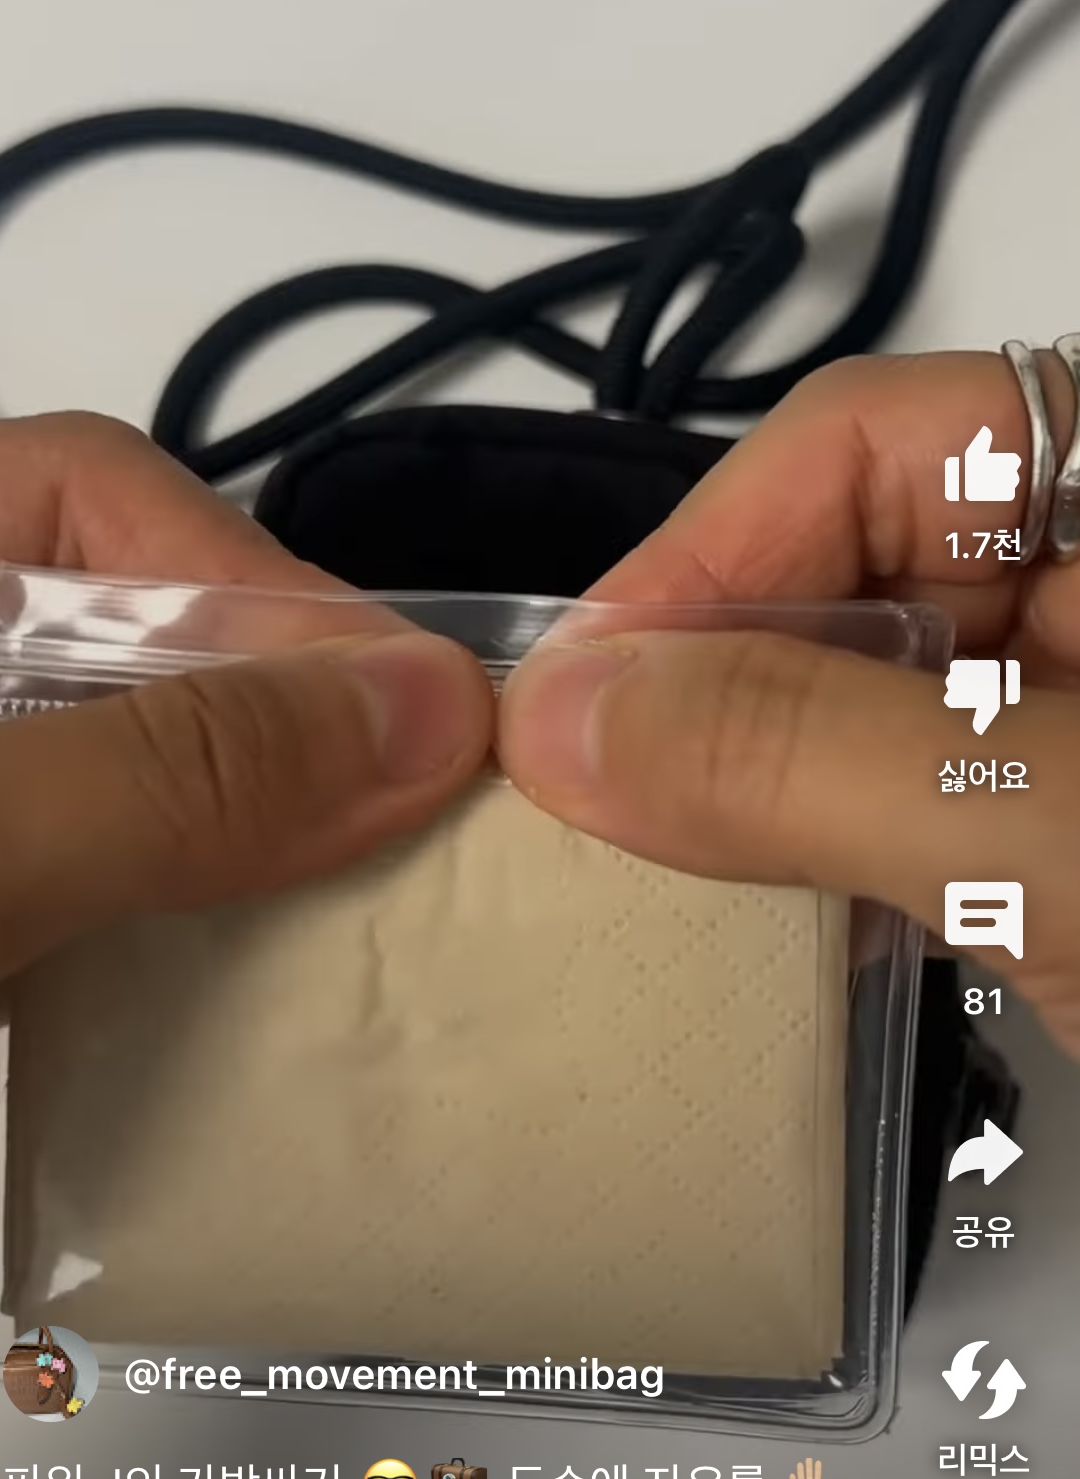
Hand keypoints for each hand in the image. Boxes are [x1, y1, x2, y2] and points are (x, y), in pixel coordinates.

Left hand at [0, 413, 492, 1016]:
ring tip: (365, 902)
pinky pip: (78, 881)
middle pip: (119, 633)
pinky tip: (245, 977)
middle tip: (411, 816)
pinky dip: (166, 922)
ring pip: (111, 767)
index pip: (85, 494)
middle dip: (268, 721)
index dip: (256, 586)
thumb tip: (427, 704)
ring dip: (236, 833)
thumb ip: (165, 773)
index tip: (400, 716)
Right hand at [498, 351, 1079, 1056]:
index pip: (868, 446)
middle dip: (715, 683)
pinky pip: (924, 798)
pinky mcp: (1071, 824)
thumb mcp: (1052, 830)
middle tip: (586, 810)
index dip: (702, 560)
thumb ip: (811, 755)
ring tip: (648, 873)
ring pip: (875, 695)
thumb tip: (560, 720)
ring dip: (758, 782)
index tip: (573, 711)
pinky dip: (837, 854)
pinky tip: (770, 921)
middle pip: (856, 567)